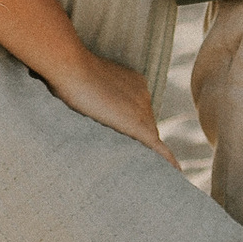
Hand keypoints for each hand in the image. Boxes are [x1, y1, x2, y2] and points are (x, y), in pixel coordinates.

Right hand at [49, 48, 176, 160]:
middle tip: (130, 158)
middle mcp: (144, 95)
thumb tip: (69, 96)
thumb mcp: (81, 82)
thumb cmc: (67, 72)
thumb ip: (87, 92)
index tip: (121, 134)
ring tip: (140, 170)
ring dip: (144, 151)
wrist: (71, 69)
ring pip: (149, 138)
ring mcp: (143, 110)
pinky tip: (174, 172)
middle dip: (137, 139)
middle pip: (146, 124)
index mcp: (135, 82)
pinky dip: (166, 160)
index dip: (128, 124)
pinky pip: (157, 147)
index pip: (137, 111)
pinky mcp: (138, 126)